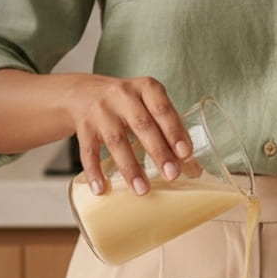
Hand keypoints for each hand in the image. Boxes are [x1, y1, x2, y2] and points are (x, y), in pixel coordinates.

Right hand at [65, 75, 191, 196]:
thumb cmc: (128, 103)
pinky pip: (88, 151)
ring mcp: (101, 110)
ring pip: (116, 141)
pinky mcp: (83, 126)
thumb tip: (193, 168)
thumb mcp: (148, 105)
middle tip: (172, 175)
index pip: (162, 108)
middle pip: (142, 125)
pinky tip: (102, 189)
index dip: (174, 131)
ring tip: (142, 190)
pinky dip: (95, 172)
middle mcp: (123, 95)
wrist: (83, 93)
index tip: (185, 153)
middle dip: (158, 152)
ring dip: (130, 168)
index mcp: (146, 88)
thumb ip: (168, 130)